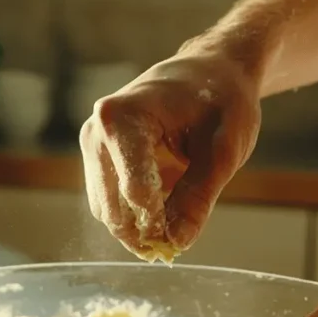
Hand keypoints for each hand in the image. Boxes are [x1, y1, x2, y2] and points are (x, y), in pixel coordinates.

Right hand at [79, 50, 260, 260]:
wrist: (212, 69)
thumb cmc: (222, 99)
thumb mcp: (224, 149)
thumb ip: (199, 196)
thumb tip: (177, 241)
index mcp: (123, 119)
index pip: (134, 190)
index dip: (158, 224)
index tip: (180, 241)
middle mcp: (97, 131)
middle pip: (112, 207)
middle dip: (143, 233)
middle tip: (177, 246)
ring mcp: (93, 144)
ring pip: (107, 210)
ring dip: (137, 228)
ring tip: (174, 229)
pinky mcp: (98, 157)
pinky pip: (110, 201)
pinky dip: (134, 217)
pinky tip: (164, 216)